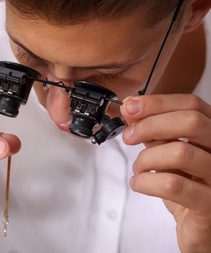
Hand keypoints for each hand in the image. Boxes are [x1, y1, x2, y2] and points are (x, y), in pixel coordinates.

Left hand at [120, 94, 210, 252]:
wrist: (203, 229)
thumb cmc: (188, 189)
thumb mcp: (170, 154)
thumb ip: (155, 132)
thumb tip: (131, 110)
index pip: (192, 104)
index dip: (157, 103)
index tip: (130, 107)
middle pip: (190, 121)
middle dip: (149, 125)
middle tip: (129, 136)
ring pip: (180, 152)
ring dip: (146, 159)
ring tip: (139, 169)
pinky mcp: (210, 205)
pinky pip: (172, 185)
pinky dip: (146, 182)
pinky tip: (140, 183)